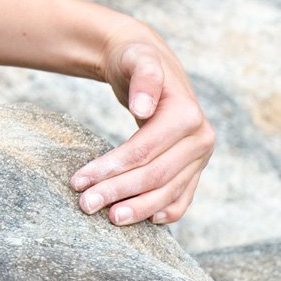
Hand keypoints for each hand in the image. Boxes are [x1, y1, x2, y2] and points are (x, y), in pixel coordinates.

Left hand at [70, 25, 215, 224]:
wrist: (149, 66)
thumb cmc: (136, 61)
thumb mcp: (138, 59)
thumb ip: (143, 78)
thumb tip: (143, 108)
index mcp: (187, 115)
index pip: (144, 151)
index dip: (111, 168)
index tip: (78, 180)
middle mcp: (201, 139)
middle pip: (155, 175)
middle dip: (118, 192)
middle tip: (85, 205)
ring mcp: (200, 157)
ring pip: (169, 191)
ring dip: (139, 208)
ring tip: (108, 218)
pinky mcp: (195, 168)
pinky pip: (183, 197)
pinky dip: (166, 211)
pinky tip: (147, 221)